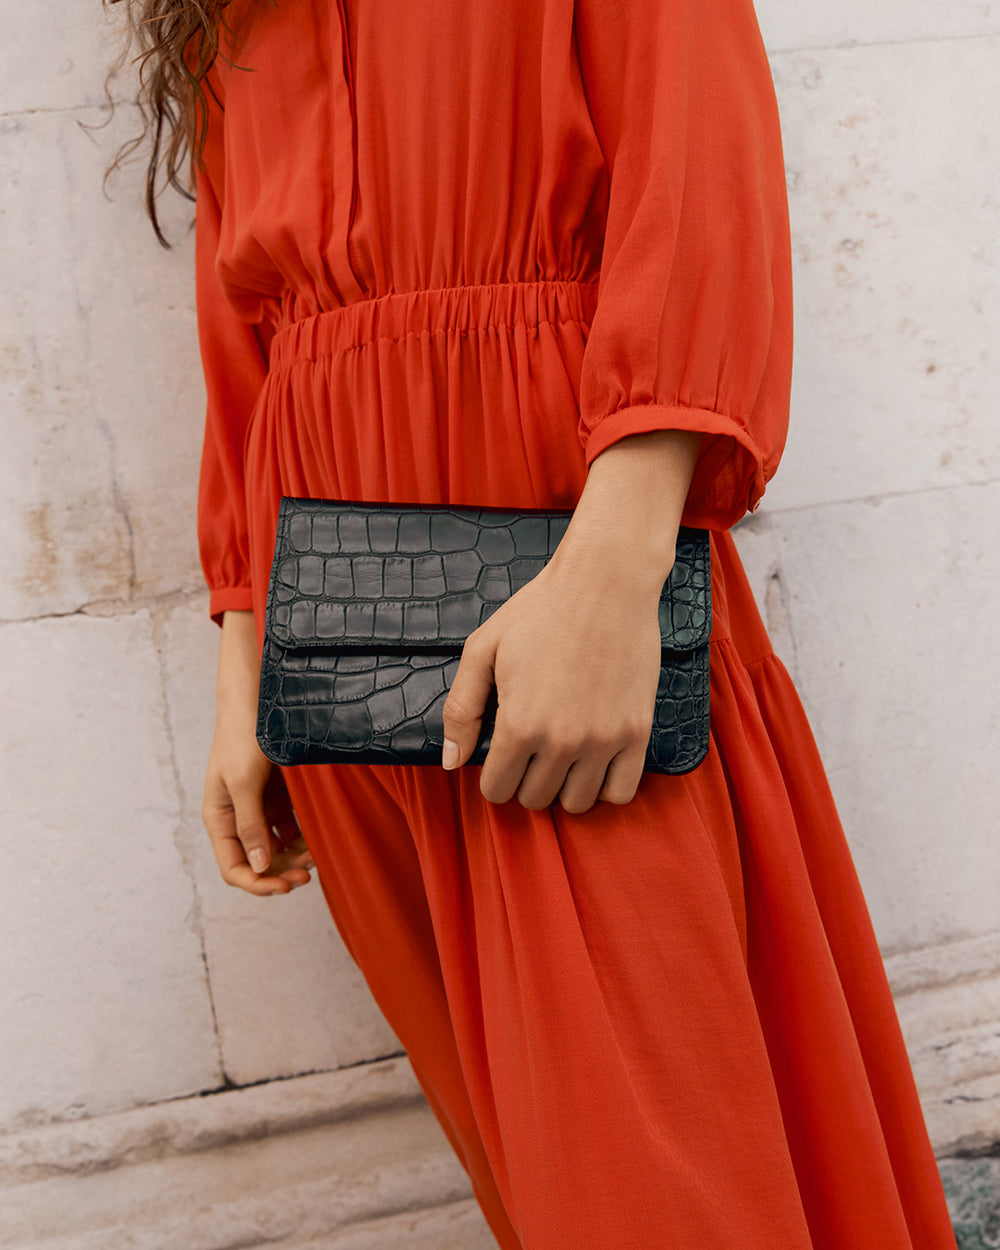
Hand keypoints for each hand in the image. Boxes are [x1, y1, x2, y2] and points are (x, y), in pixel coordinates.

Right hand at [201, 610, 314, 895]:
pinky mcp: (276, 795)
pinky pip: (289, 827)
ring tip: (316, 853)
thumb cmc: (244, 737)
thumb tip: (258, 866)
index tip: (289, 885)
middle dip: (281, 872)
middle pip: (256, 862)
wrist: (258, 699)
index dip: (260, 884)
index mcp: (219, 818)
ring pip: (275, 847)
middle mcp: (236, 817)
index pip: (234, 868)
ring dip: (293, 856)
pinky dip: (302, 836)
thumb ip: (251, 825)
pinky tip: (318, 836)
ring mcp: (257, 807)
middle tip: (310, 872)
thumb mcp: (244, 782)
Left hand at [440, 428, 700, 812]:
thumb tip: (452, 763)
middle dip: (526, 779)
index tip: (502, 755)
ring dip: (564, 786)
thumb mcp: (483, 650)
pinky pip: (621, 792)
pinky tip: (595, 761)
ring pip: (577, 803)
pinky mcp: (637, 733)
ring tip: (561, 756)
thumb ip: (461, 710)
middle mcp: (561, 742)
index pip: (497, 789)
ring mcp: (603, 740)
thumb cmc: (539, 610)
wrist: (605, 582)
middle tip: (531, 748)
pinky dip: (605, 786)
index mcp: (519, 724)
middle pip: (535, 798)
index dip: (494, 775)